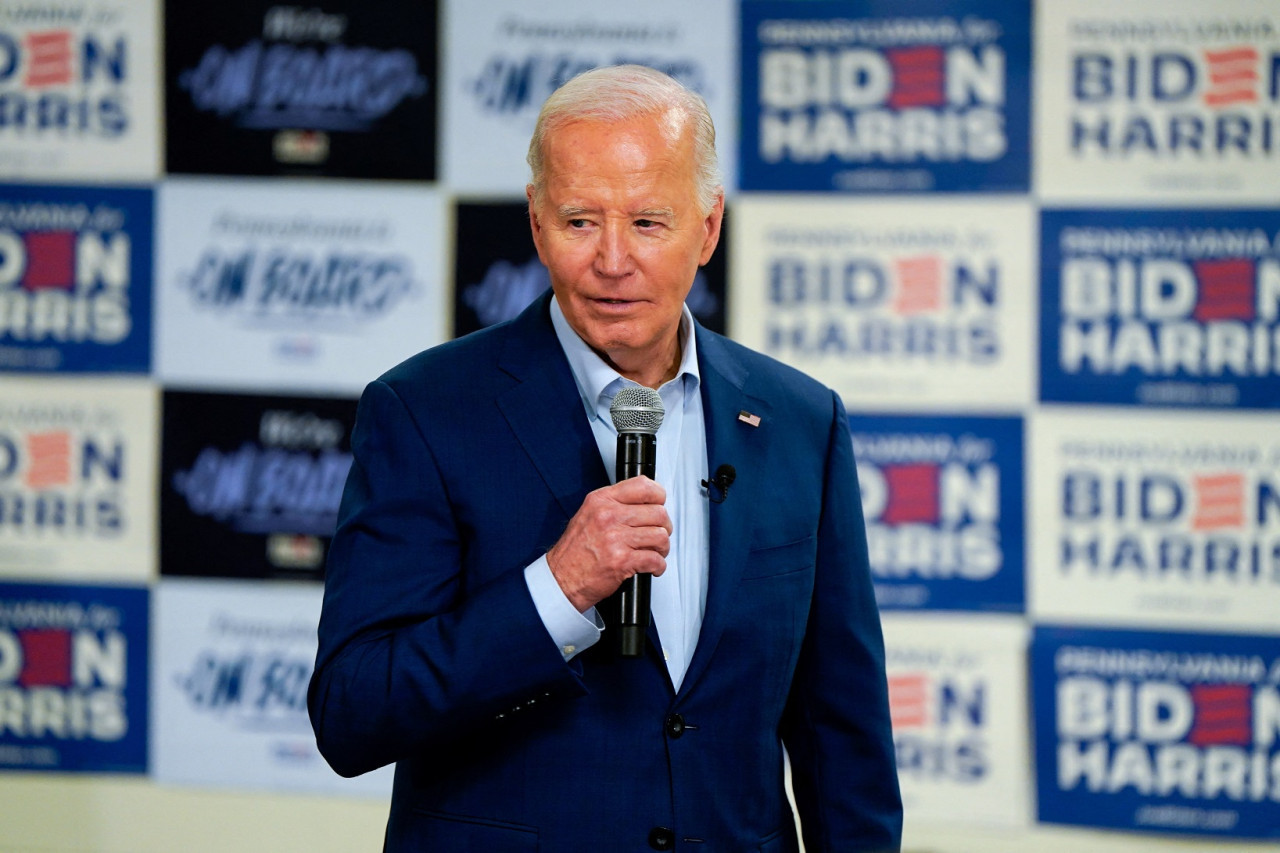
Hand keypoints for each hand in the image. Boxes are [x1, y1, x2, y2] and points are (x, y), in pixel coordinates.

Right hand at [546, 476, 670, 611]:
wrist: (560, 579)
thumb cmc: (573, 552)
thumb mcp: (588, 514)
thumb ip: (613, 505)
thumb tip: (643, 503)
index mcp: (601, 501)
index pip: (644, 486)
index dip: (658, 497)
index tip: (658, 506)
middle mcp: (609, 516)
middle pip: (658, 512)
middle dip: (664, 527)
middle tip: (658, 535)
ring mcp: (615, 538)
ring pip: (660, 536)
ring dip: (662, 548)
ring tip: (655, 552)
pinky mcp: (622, 561)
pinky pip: (655, 560)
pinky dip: (658, 566)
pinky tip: (652, 567)